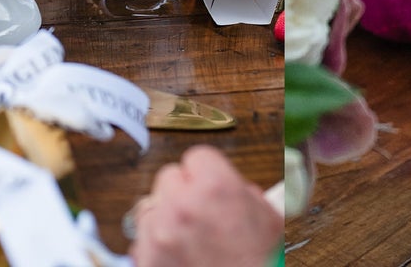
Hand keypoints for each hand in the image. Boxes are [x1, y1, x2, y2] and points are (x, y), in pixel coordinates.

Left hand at [129, 146, 282, 266]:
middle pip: (169, 177)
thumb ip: (247, 194)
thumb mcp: (269, 219)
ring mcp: (160, 233)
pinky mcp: (146, 257)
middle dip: (183, 191)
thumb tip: (237, 188)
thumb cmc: (257, 263)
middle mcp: (183, 205)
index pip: (197, 156)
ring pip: (150, 206)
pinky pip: (141, 238)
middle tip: (198, 210)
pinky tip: (176, 253)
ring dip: (165, 216)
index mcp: (216, 188)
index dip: (205, 171)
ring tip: (187, 235)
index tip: (207, 182)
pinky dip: (154, 244)